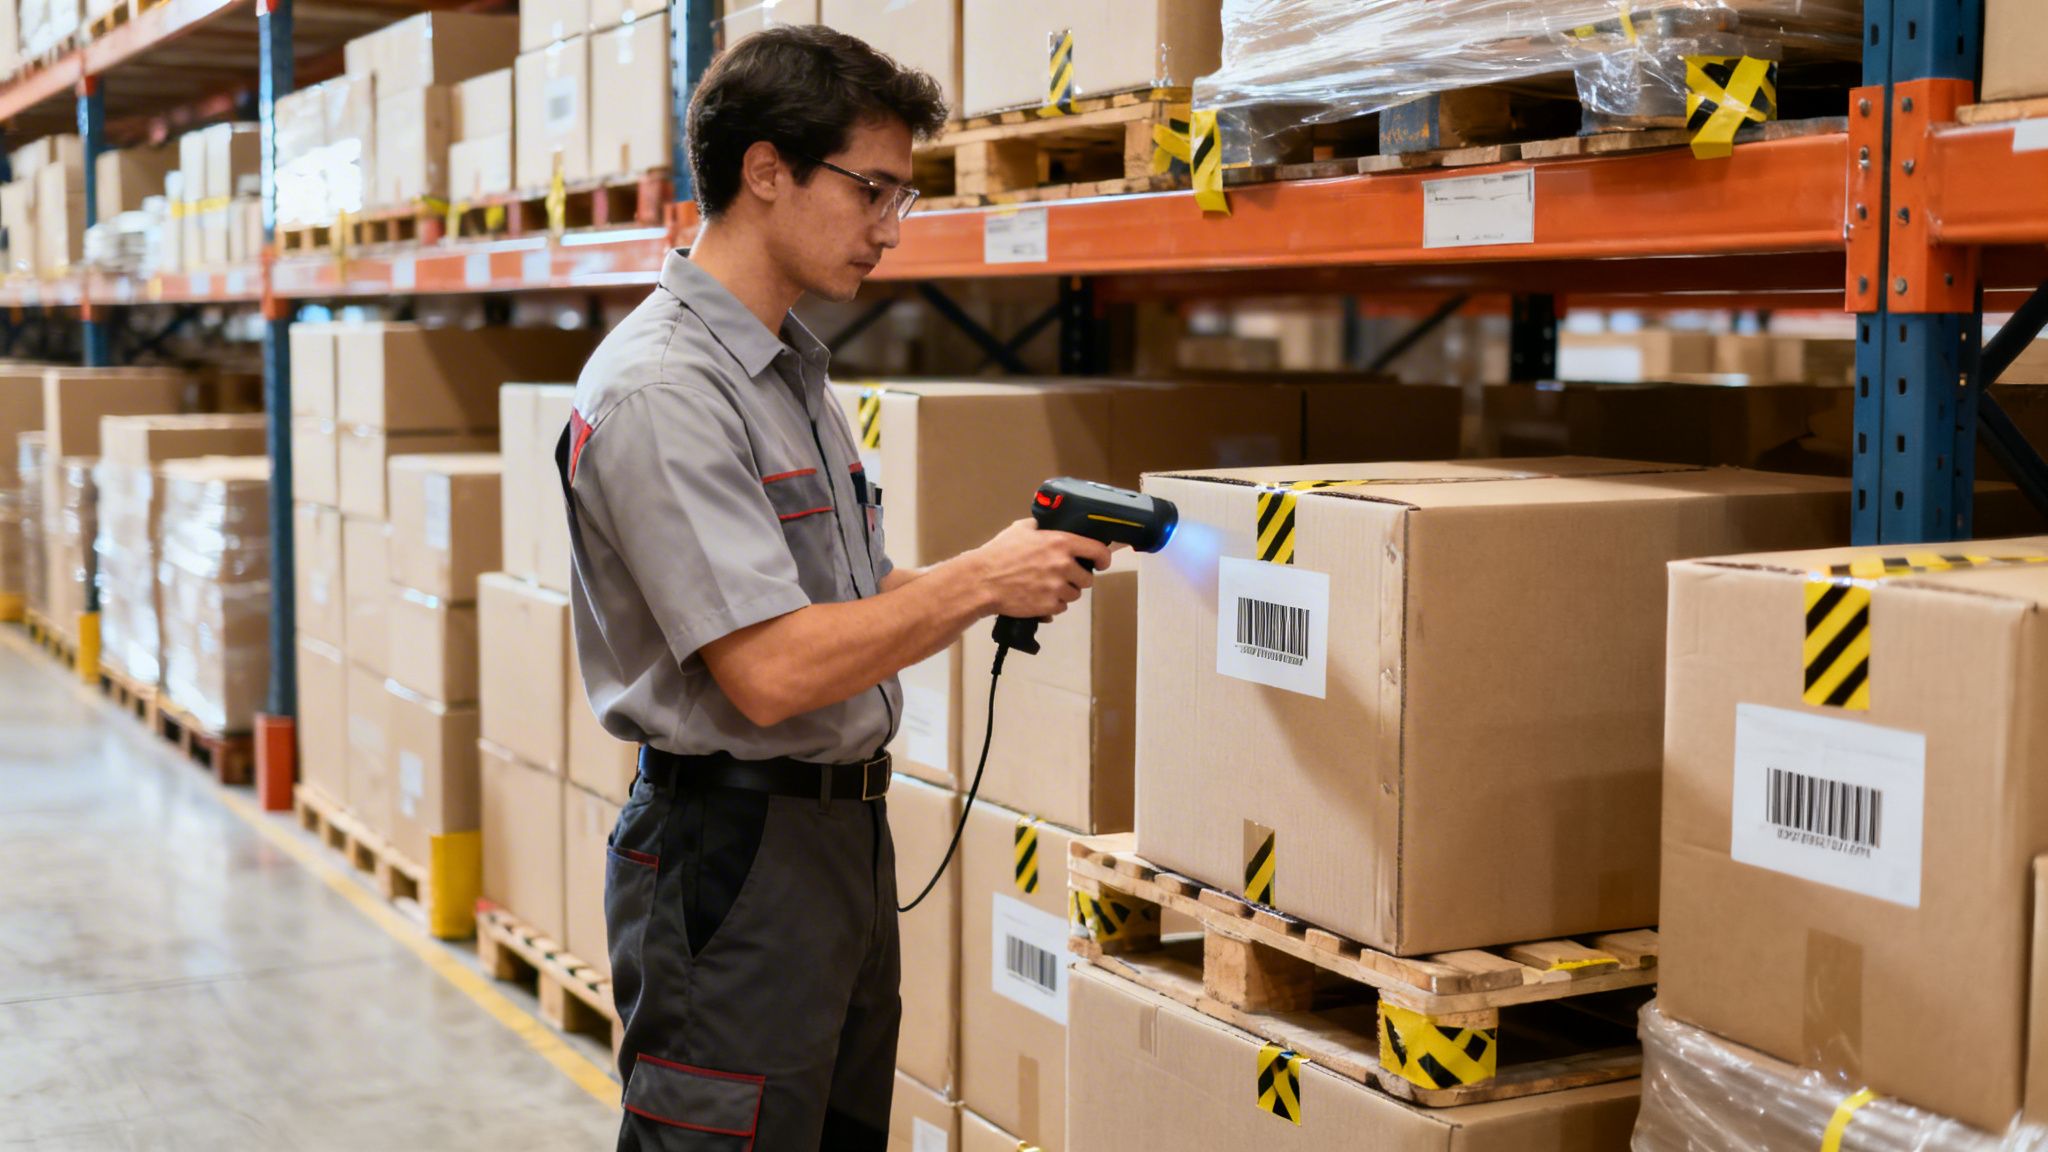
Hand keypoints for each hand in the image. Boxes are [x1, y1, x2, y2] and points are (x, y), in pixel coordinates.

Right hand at [970, 518, 1112, 618]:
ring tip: (1047, 587)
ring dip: (1065, 592)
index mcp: (1061, 542)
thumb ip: (1040, 526)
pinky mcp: (1049, 606)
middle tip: (1063, 576)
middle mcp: (1063, 565)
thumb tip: (1048, 525)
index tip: (1101, 562)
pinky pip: (1061, 608)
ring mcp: (1057, 587)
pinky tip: (1039, 597)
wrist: (983, 581)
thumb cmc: (998, 554)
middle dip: (1077, 578)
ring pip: (1074, 594)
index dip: (1103, 558)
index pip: (1097, 551)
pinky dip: (1053, 605)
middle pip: (1087, 578)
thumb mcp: (1020, 529)